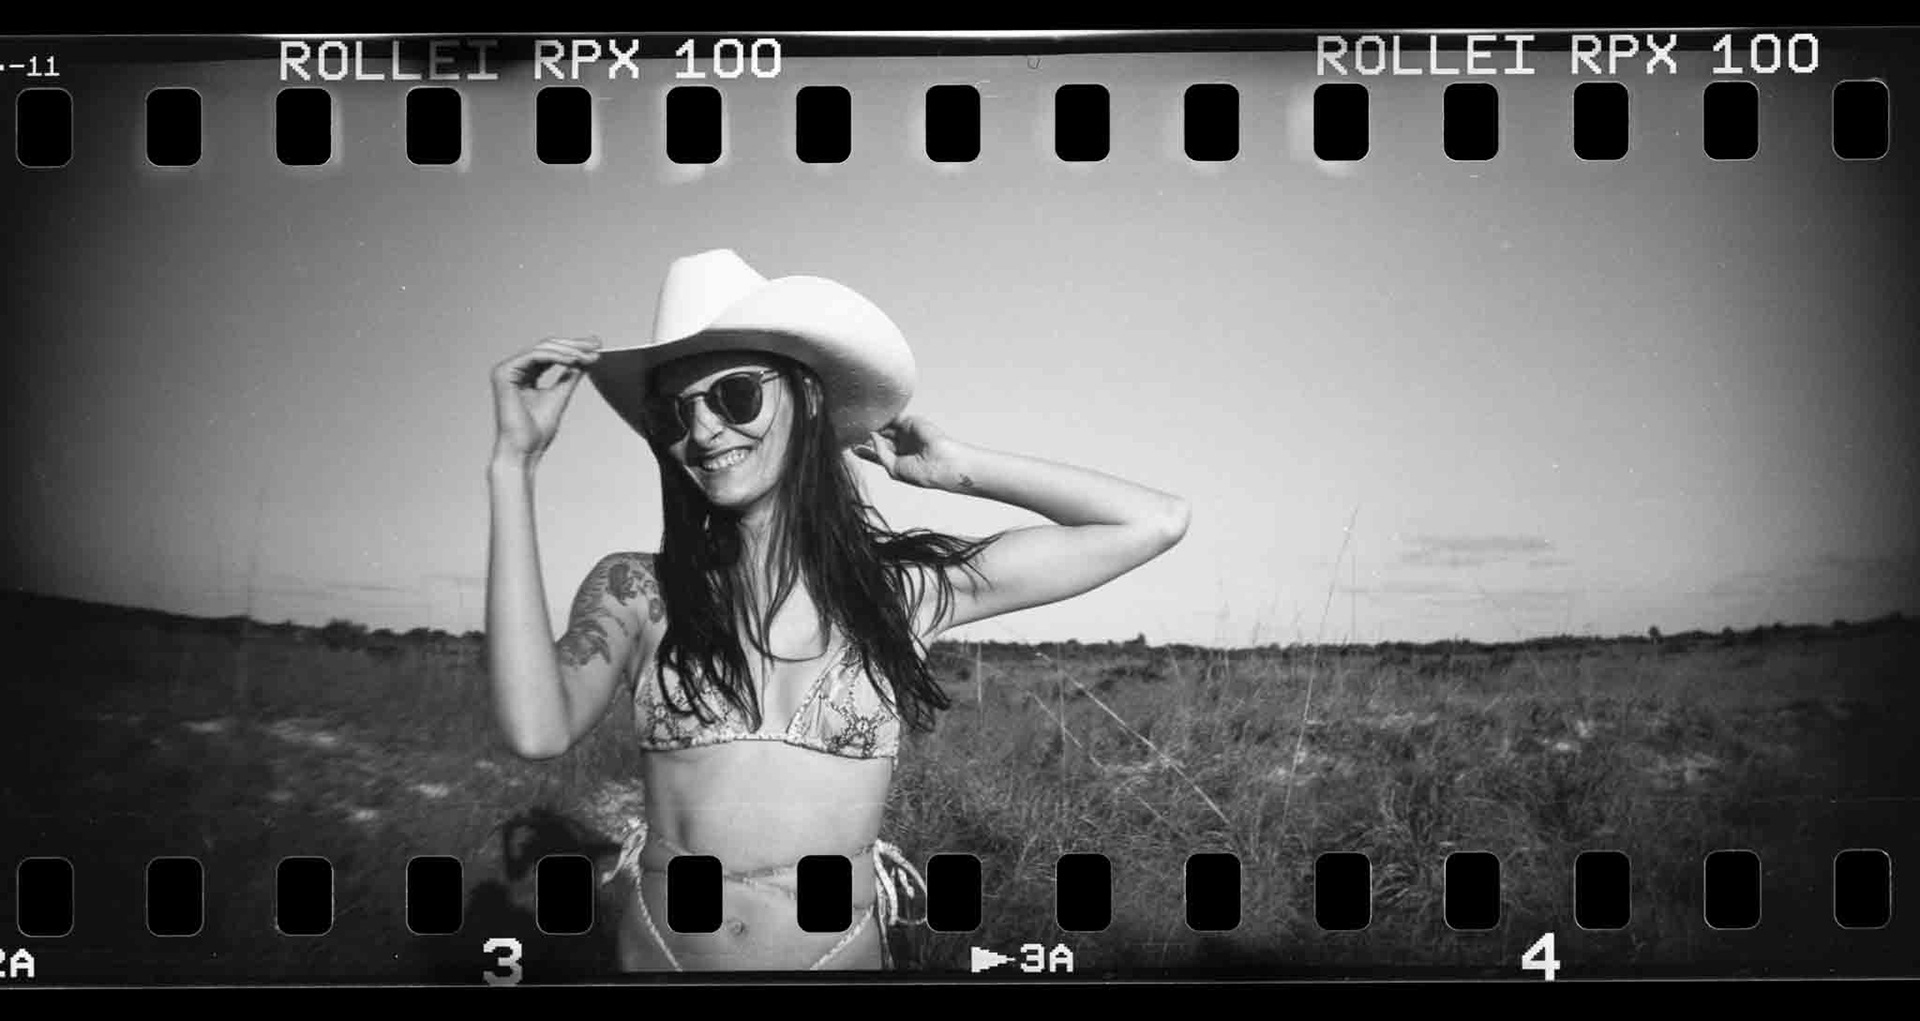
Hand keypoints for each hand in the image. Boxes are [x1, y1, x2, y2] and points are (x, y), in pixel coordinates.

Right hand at [490, 336, 601, 466]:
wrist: (524, 450)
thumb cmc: (537, 431)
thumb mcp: (560, 396)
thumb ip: (570, 376)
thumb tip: (586, 359)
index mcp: (524, 375)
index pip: (550, 353)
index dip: (574, 348)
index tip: (597, 347)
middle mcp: (513, 369)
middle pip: (547, 346)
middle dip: (574, 344)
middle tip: (596, 344)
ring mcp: (506, 370)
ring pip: (542, 348)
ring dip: (569, 350)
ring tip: (588, 356)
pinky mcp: (504, 373)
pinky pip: (535, 356)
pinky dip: (556, 356)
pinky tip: (574, 360)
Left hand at [853, 415, 971, 491]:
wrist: (940, 463)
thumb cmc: (920, 472)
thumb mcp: (893, 468)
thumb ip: (879, 452)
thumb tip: (871, 435)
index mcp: (896, 461)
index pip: (875, 454)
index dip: (864, 450)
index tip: (849, 446)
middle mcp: (899, 447)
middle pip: (877, 439)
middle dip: (864, 436)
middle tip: (848, 432)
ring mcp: (904, 434)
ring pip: (883, 428)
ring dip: (871, 426)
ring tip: (855, 424)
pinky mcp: (909, 423)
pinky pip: (893, 418)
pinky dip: (882, 417)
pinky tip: (869, 417)